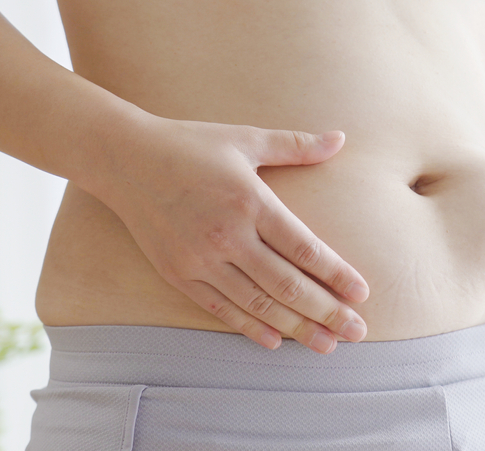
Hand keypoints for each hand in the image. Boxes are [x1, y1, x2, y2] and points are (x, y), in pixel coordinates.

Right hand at [92, 116, 369, 353]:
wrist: (123, 160)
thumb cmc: (190, 144)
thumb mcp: (245, 138)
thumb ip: (296, 145)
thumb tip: (341, 139)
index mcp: (249, 200)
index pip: (303, 248)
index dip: (336, 274)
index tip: (361, 293)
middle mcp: (227, 235)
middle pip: (287, 284)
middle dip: (327, 312)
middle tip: (357, 332)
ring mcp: (200, 258)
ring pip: (258, 303)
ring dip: (296, 328)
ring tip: (327, 345)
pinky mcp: (178, 273)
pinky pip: (221, 309)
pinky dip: (250, 327)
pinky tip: (276, 341)